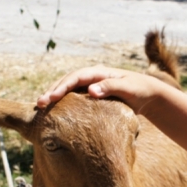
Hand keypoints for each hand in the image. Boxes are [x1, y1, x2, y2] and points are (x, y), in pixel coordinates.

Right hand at [36, 65, 165, 113]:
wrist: (147, 95)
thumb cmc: (139, 90)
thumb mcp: (128, 88)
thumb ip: (111, 87)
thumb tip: (90, 90)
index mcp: (98, 72)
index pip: (75, 77)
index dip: (62, 87)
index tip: (52, 98)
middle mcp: (91, 77)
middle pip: (66, 82)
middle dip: (52, 92)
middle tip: (39, 104)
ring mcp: (89, 86)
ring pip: (67, 89)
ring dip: (54, 97)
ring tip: (40, 108)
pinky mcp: (90, 96)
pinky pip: (73, 98)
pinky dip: (62, 104)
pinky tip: (53, 113)